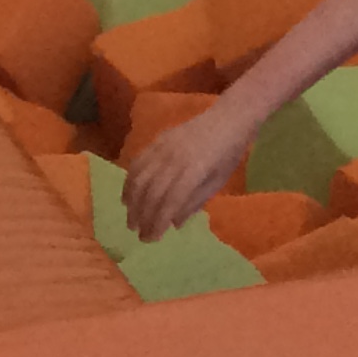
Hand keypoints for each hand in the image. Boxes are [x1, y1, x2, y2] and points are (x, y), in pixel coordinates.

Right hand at [126, 100, 255, 239]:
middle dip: (143, 218)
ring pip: (139, 180)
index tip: (151, 239)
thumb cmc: (229, 153)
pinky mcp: (157, 141)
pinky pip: (136, 164)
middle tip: (139, 234)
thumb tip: (173, 224)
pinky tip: (127, 198)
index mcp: (194, 171)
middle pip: (151, 194)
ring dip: (132, 204)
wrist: (229, 117)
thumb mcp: (218, 181)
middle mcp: (175, 160)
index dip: (157, 223)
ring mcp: (164, 148)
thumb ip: (196, 202)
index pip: (169, 202)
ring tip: (132, 220)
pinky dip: (129, 183)